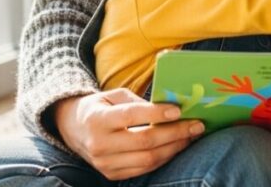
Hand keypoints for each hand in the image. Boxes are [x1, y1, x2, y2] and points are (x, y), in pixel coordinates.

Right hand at [54, 89, 203, 180]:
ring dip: (174, 148)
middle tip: (197, 124)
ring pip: (148, 159)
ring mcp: (104, 163)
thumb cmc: (100, 107)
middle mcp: (99, 143)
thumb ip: (138, 101)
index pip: (131, 116)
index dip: (157, 113)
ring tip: (191, 136)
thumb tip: (170, 107)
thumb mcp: (114, 95)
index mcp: (97, 119)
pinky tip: (176, 146)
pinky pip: (144, 170)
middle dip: (176, 133)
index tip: (179, 110)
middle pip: (145, 141)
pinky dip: (163, 158)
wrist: (73, 129)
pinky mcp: (111, 174)